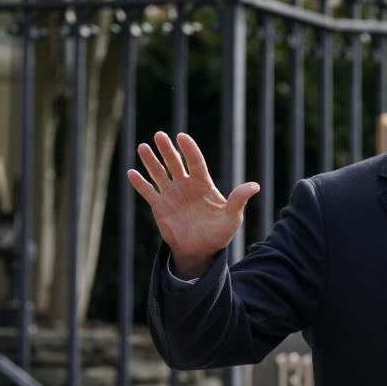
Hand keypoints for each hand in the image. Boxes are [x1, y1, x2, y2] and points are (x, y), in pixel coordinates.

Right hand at [127, 131, 258, 278]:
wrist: (201, 250)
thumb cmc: (219, 233)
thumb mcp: (232, 218)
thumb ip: (239, 201)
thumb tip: (255, 186)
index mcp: (204, 184)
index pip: (196, 163)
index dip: (190, 150)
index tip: (182, 137)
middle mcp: (186, 185)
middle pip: (175, 163)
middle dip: (167, 150)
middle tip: (159, 135)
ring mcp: (172, 194)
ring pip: (160, 174)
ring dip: (151, 161)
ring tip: (143, 147)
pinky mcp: (160, 206)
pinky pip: (148, 192)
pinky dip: (140, 183)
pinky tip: (132, 173)